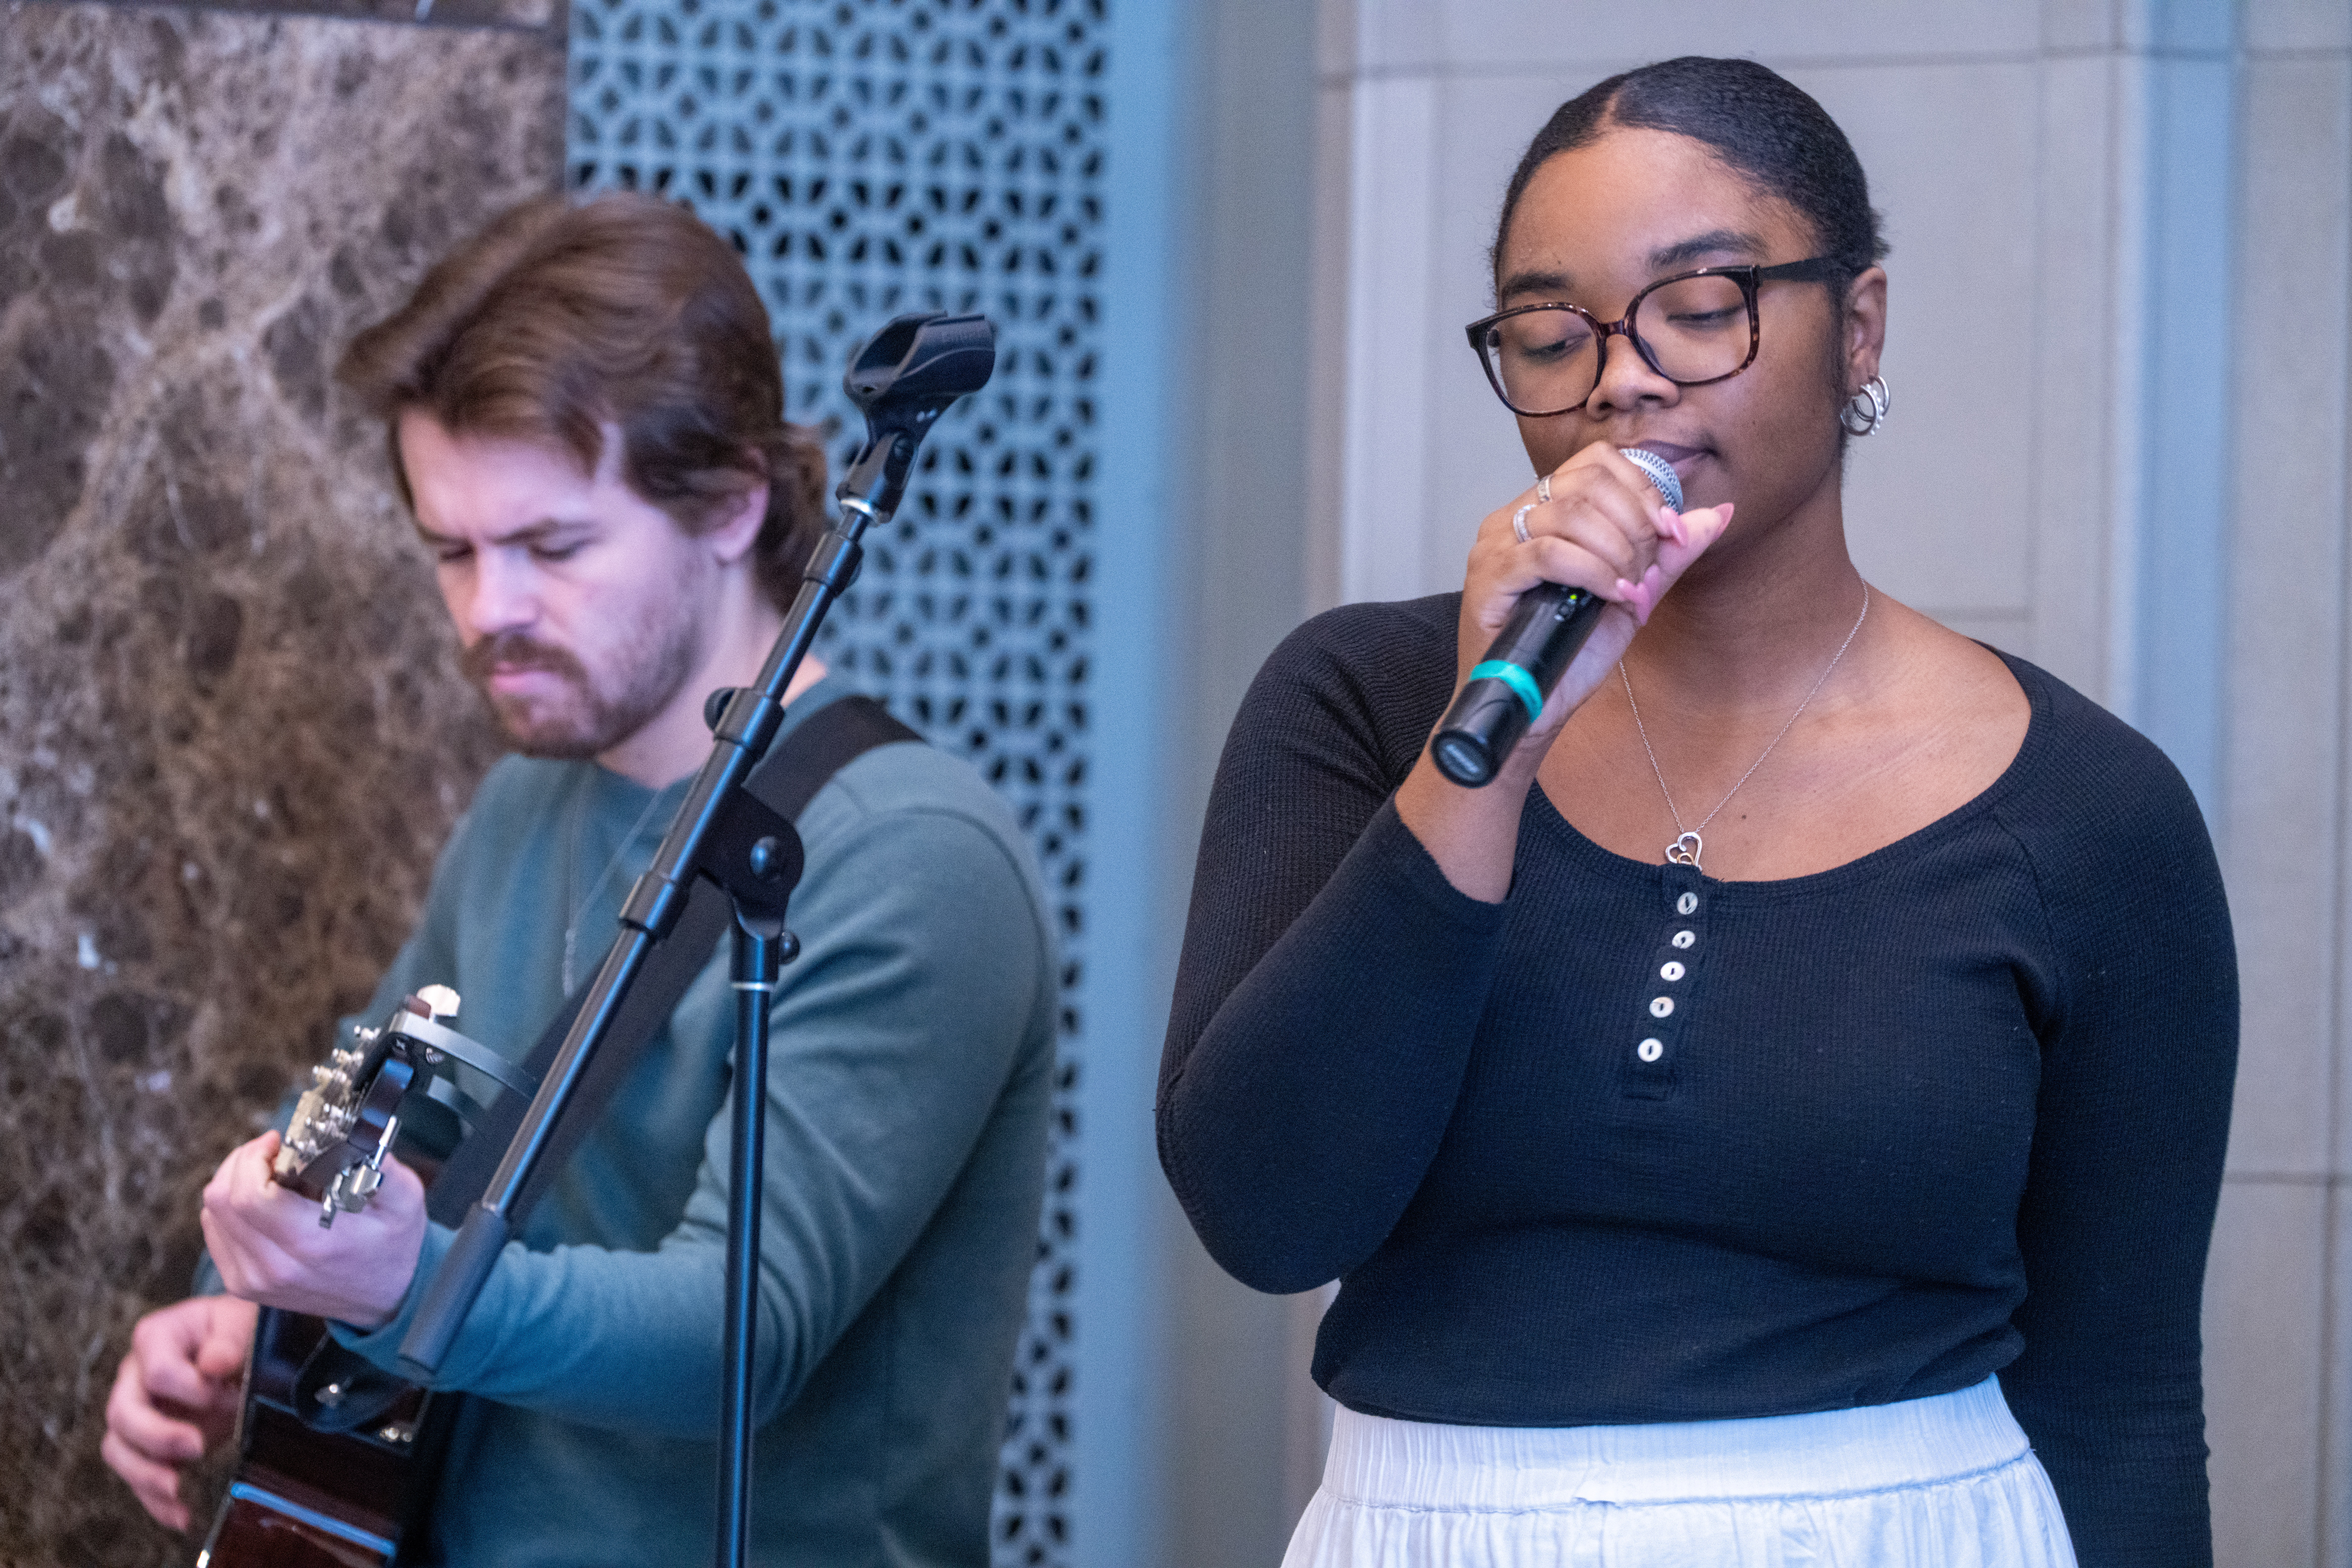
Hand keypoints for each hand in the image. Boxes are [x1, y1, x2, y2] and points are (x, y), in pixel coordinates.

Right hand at [100, 1294, 256, 1531]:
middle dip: (157, 1436)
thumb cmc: (238, 1329)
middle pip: (123, 1414)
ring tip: (177, 1490)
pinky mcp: (150, 1444)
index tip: (223, 1393)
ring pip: (119, 1448)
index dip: (188, 1387)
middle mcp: (135, 1377)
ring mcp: (139, 1412)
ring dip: (145, 1474)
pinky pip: (140, 1474)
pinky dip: (156, 1500)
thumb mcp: (241, 1322)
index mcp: (156, 1338)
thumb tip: (215, 1363)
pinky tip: (181, 1516)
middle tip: (197, 1447)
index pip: (155, 1371)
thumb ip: (229, 1340)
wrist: (242, 1345)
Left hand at [200, 1130, 425, 1329]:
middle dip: (241, 1162)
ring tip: (267, 1174)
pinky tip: (258, 1200)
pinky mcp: (242, 1284)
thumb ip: (383, 1165)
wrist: (386, 1300)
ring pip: (211, 1215)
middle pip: (221, 1201)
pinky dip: (228, 1208)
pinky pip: (215, 1233)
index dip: (254, 1158)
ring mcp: (253, 1280)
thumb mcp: (406, 1201)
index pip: (249, 1196)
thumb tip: (354, 1133)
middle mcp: (273, 1267)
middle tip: (271, 1152)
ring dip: (233, 1182)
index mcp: (311, 1245)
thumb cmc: (394, 1248)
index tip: (278, 1144)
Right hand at [1457, 444, 1732, 758]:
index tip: (1668, 531)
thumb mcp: (1632, 592)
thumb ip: (1668, 553)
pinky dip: (1593, 572)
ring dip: (1617, 551)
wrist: (1532, 707)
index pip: (1597, 462)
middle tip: (1645, 571)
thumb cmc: (1570, 652)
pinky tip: (1611, 596)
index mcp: (1544, 509)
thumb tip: (1719, 513)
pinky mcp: (1490, 576)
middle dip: (1634, 523)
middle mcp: (1515, 516)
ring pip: (1570, 513)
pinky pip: (1549, 553)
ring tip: (1627, 590)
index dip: (1643, 490)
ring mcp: (1497, 544)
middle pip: (1587, 481)